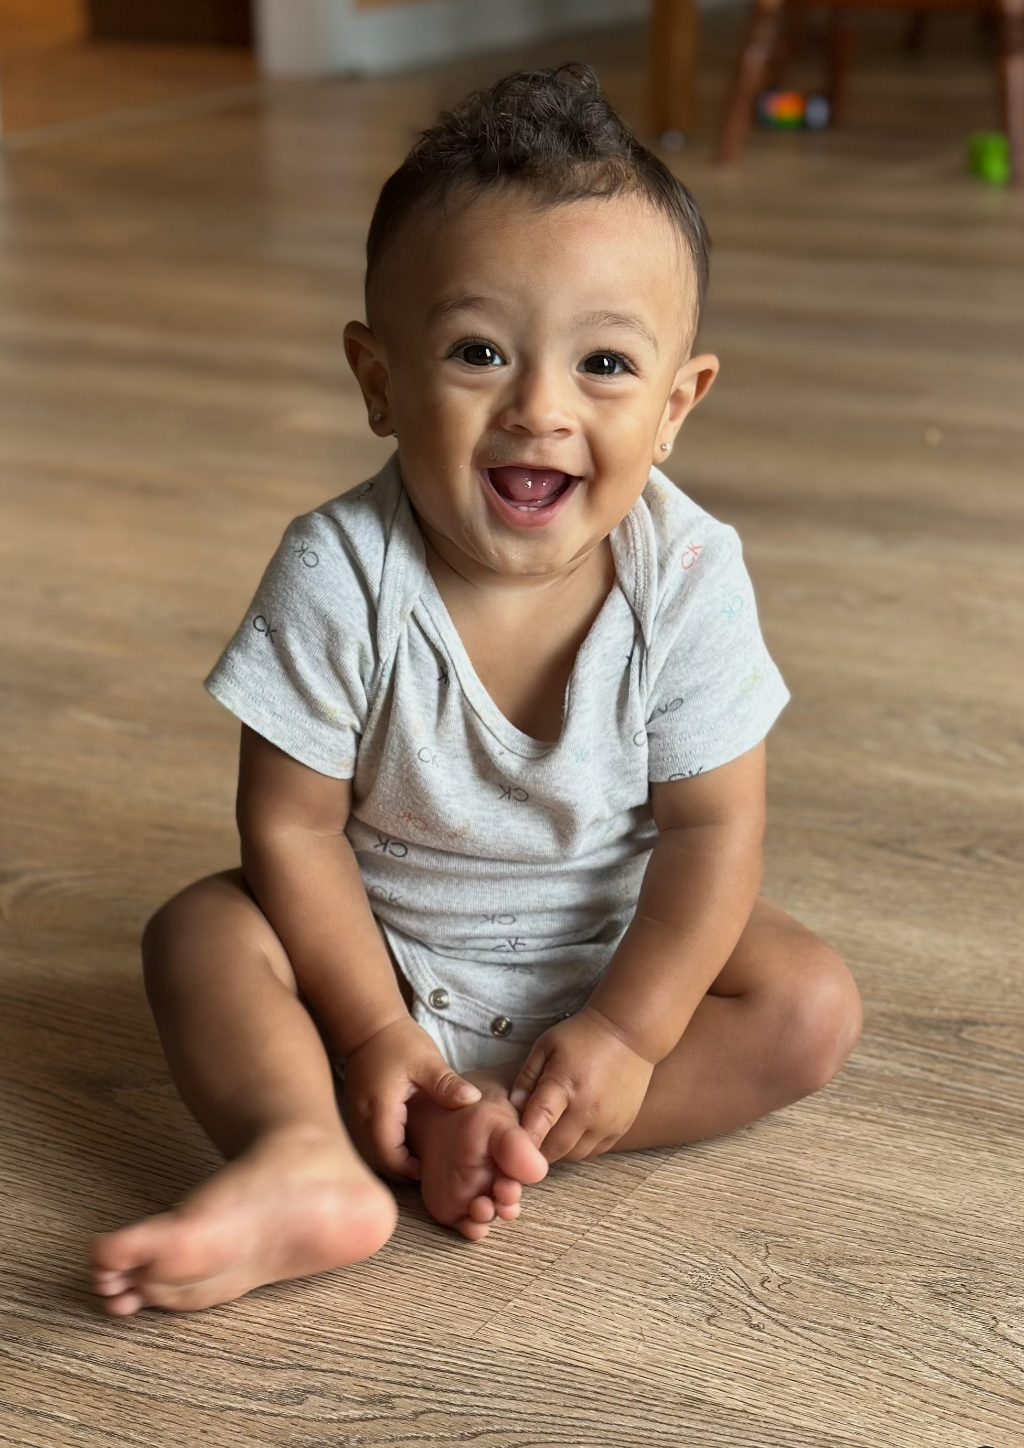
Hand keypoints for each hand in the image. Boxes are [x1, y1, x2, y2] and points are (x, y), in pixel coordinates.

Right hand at [343, 1016, 480, 1179]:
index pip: (389, 1156)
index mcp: (379, 1110)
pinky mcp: (358, 1114)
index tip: (432, 1167)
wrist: (370, 1026)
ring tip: (422, 1157)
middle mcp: (361, 1119)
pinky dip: (389, 1147)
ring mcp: (357, 1118)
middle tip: (431, 1167)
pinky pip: (372, 1142)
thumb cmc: (398, 1041)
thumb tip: (473, 1100)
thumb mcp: (426, 1060)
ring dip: (395, 1159)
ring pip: (374, 1154)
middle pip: (379, 1161)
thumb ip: (447, 1084)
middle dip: (403, 1169)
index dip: (410, 1168)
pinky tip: (408, 1141)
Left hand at [508, 1006, 654, 1161]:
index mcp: (564, 1085)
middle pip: (554, 1149)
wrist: (629, 1032)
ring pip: (574, 1155)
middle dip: (536, 1148)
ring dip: (558, 1150)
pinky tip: (573, 1130)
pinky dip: (579, 1147)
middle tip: (528, 1136)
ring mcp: (607, 1122)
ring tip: (551, 1131)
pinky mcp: (621, 1128)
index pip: (538, 1124)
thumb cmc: (582, 1036)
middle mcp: (587, 1110)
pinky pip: (594, 1151)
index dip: (522, 1140)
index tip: (510, 1146)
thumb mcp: (546, 1046)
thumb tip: (513, 1107)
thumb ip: (526, 1077)